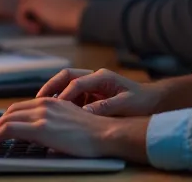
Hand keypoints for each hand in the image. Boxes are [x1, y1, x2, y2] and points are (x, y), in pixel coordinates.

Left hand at [0, 98, 115, 156]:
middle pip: (11, 111)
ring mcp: (42, 115)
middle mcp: (45, 104)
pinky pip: (8, 130)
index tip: (0, 129)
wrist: (106, 134)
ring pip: (6, 119)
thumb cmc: (94, 134)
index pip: (21, 107)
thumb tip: (40, 139)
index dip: (7, 119)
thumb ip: (53, 125)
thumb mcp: (70, 123)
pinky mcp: (41, 128)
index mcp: (53, 102)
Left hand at [16, 0, 87, 33]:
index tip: (36, 4)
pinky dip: (25, 23)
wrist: (83, 14)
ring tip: (35, 25)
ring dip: (24, 12)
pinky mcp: (33, 2)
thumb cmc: (83, 12)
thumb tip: (59, 10)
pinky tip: (37, 29)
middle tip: (30, 12)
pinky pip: (20, 12)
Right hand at [39, 68, 163, 116]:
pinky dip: (64, 103)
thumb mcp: (125, 104)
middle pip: (66, 76)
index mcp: (102, 77)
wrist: (153, 102)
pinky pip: (73, 96)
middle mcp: (95, 78)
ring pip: (67, 85)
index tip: (57, 107)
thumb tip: (85, 113)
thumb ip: (105, 107)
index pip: (77, 82)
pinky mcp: (92, 95)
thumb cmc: (142, 101)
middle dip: (51, 86)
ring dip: (55, 95)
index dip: (65, 94)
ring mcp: (93, 86)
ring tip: (43, 108)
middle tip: (38, 100)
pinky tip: (58, 115)